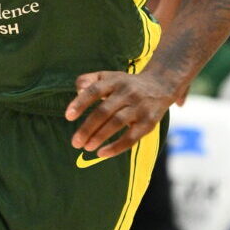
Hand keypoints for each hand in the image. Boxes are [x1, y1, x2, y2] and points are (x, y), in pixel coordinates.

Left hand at [65, 68, 179, 159]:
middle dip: (87, 128)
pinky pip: (131, 137)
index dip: (80, 103)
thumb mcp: (108, 76)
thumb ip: (89, 80)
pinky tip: (102, 153)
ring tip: (86, 147)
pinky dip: (116, 147)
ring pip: (117, 123)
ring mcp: (139, 107)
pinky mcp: (148, 123)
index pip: (95, 90)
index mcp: (115, 81)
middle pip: (104, 110)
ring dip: (99, 137)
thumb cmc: (126, 84)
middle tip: (75, 142)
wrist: (161, 85)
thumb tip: (78, 91)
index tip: (68, 116)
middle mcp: (127, 93)